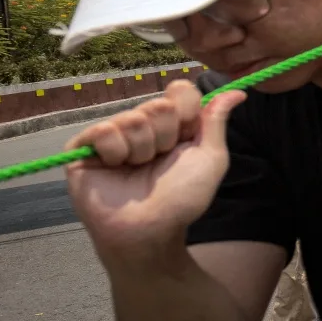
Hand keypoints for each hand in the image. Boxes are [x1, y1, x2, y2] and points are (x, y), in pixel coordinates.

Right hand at [66, 80, 244, 255]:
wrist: (149, 228)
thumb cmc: (181, 198)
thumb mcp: (210, 158)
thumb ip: (216, 121)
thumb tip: (238, 92)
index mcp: (172, 124)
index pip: (181, 91)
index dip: (188, 114)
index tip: (186, 139)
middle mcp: (142, 124)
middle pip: (159, 105)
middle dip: (166, 138)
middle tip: (158, 162)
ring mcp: (112, 133)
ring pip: (132, 119)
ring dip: (142, 150)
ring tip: (136, 169)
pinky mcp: (83, 145)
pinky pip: (104, 130)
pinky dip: (116, 152)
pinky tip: (115, 168)